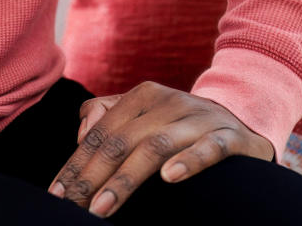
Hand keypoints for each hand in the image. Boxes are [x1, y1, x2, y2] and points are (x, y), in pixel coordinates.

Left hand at [47, 81, 274, 218]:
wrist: (244, 120)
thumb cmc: (181, 126)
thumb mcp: (144, 115)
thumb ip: (107, 116)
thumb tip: (82, 134)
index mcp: (144, 95)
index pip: (101, 132)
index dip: (76, 163)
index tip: (57, 194)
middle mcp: (170, 102)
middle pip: (121, 140)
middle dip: (92, 176)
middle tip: (73, 207)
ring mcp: (200, 119)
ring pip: (155, 146)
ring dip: (125, 179)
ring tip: (102, 207)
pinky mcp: (229, 138)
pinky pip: (207, 149)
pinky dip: (187, 162)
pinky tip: (168, 178)